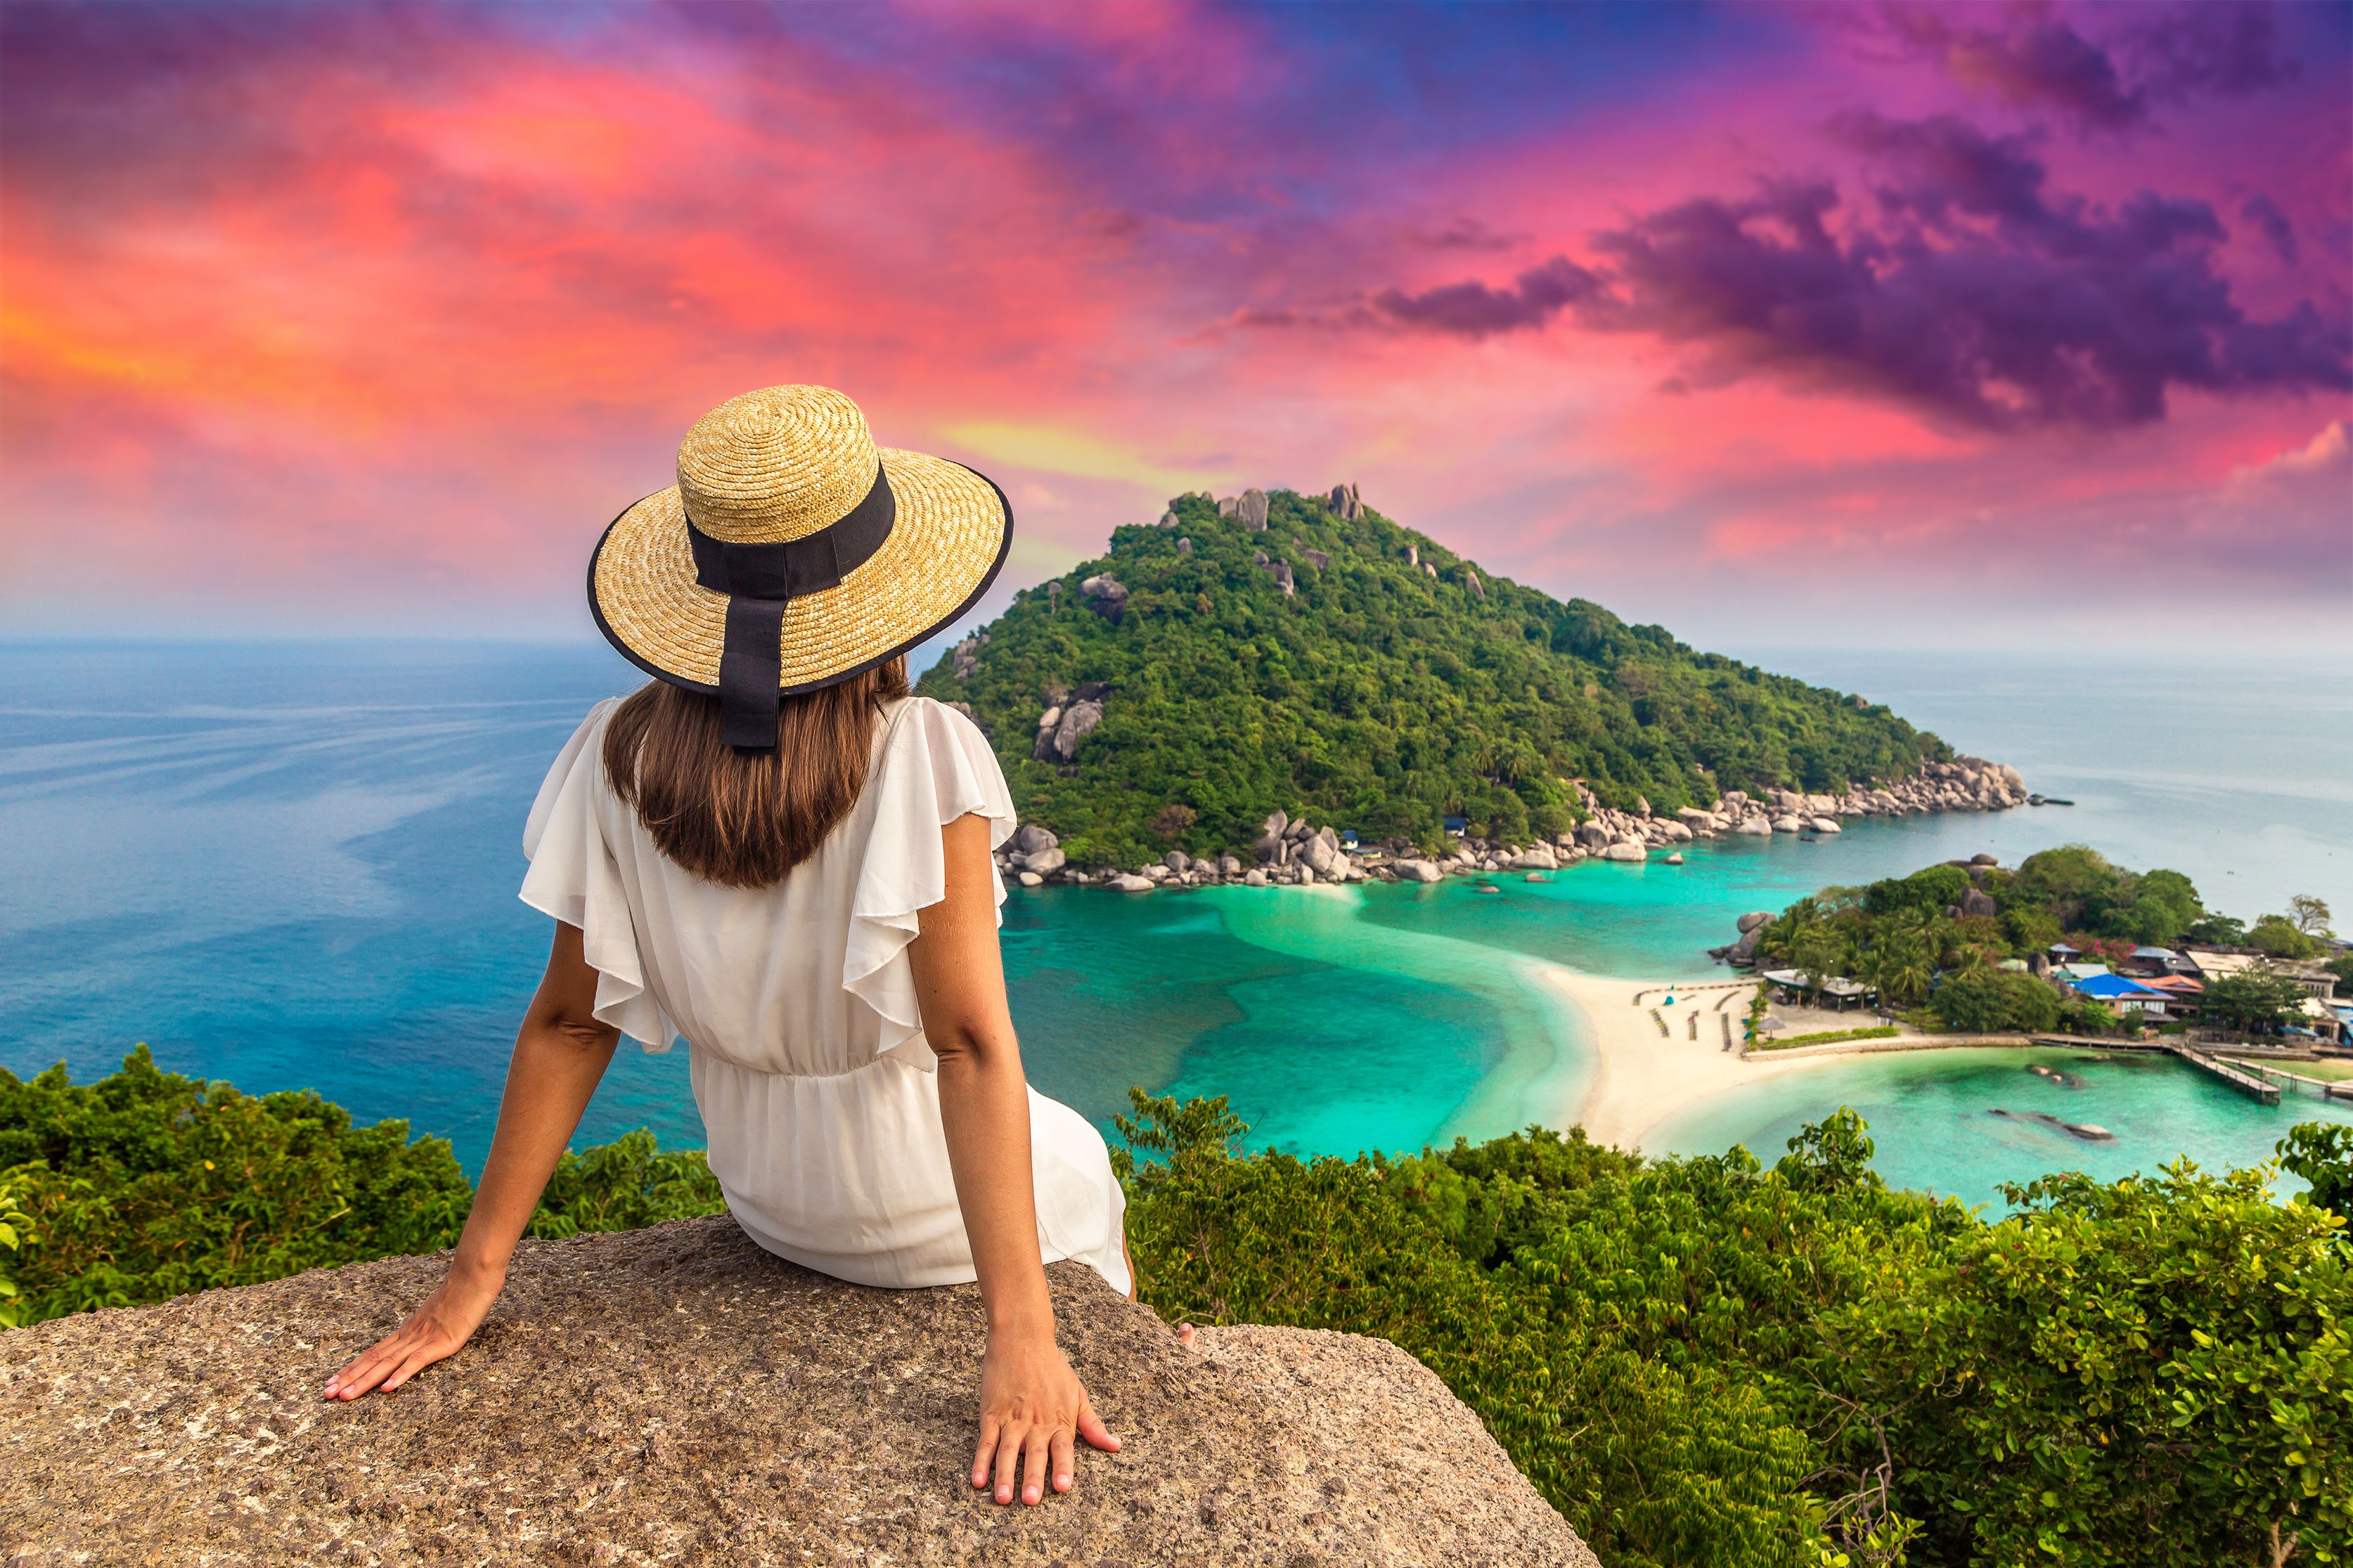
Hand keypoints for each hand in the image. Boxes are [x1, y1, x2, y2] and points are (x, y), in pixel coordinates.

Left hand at [322, 1262, 501, 1400]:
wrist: (476, 1274)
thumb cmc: (464, 1290)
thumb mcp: (441, 1311)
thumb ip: (430, 1324)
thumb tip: (424, 1333)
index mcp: (408, 1329)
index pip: (373, 1351)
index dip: (352, 1367)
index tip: (331, 1381)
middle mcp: (410, 1334)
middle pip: (374, 1359)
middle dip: (348, 1378)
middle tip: (325, 1394)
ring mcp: (425, 1338)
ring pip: (388, 1363)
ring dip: (364, 1381)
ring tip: (344, 1396)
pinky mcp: (443, 1342)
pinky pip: (418, 1361)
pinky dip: (401, 1375)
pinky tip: (388, 1390)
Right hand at [970, 1332, 1118, 1504]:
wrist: (1022, 1339)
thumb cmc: (1053, 1367)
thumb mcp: (1078, 1394)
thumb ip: (1093, 1425)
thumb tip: (1116, 1446)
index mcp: (1059, 1420)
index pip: (1063, 1448)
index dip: (1063, 1467)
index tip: (1063, 1487)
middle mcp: (1036, 1423)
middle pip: (1035, 1454)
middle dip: (1033, 1478)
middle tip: (1030, 1500)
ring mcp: (1012, 1420)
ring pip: (1008, 1452)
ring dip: (1005, 1475)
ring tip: (1002, 1497)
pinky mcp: (992, 1415)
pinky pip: (986, 1442)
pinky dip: (980, 1461)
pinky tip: (977, 1480)